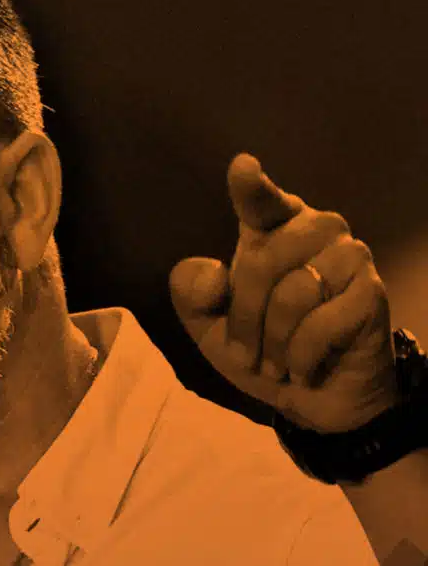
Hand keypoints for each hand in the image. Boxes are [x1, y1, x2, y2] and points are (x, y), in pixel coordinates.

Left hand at [169, 153, 397, 433]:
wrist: (313, 398)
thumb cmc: (262, 350)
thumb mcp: (210, 328)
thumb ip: (194, 297)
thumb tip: (210, 275)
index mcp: (272, 231)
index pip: (261, 202)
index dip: (251, 187)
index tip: (242, 168)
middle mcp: (314, 231)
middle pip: (262, 262)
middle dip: (244, 319)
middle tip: (246, 355)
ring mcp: (349, 257)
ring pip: (292, 294)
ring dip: (273, 343)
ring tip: (276, 362)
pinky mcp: (371, 292)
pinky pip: (320, 324)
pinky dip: (300, 357)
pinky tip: (304, 367)